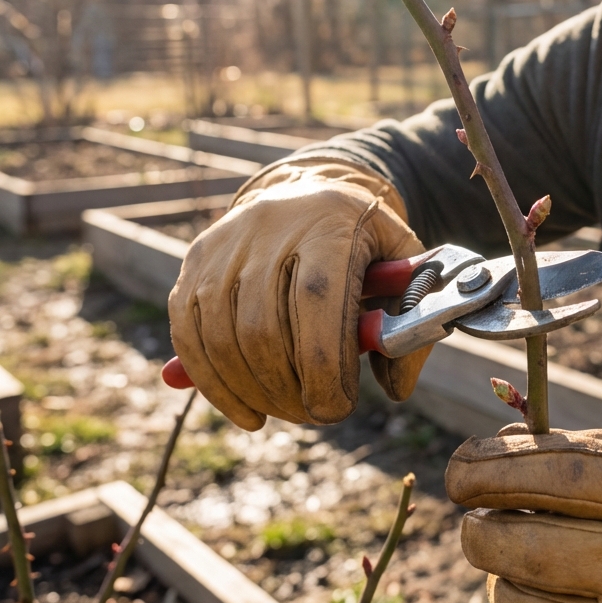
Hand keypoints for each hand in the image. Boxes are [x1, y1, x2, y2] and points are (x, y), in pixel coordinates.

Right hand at [169, 157, 431, 429]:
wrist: (313, 188)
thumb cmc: (366, 240)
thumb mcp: (405, 263)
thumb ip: (411, 320)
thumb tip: (396, 388)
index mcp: (331, 225)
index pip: (316, 299)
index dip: (323, 365)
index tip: (338, 407)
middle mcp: (271, 227)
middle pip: (264, 327)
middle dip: (288, 389)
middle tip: (314, 414)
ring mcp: (226, 243)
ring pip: (222, 337)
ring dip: (253, 392)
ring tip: (286, 410)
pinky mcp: (196, 261)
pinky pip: (189, 333)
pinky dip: (213, 383)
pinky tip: (246, 410)